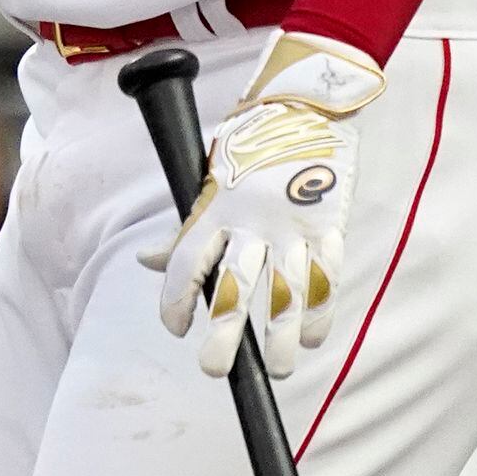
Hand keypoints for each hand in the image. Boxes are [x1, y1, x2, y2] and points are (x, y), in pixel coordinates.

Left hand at [139, 30, 382, 377]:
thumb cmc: (248, 147)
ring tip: (275, 368)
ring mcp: (293, 227)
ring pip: (286, 294)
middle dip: (223, 335)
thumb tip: (147, 263)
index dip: (175, 301)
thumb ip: (183, 229)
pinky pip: (326, 280)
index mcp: (215, 207)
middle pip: (234, 288)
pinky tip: (310, 338)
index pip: (185, 263)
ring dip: (279, 336)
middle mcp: (252, 222)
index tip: (175, 329)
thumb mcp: (204, 180)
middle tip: (212, 369)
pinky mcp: (329, 227)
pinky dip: (320, 313)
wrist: (306, 106)